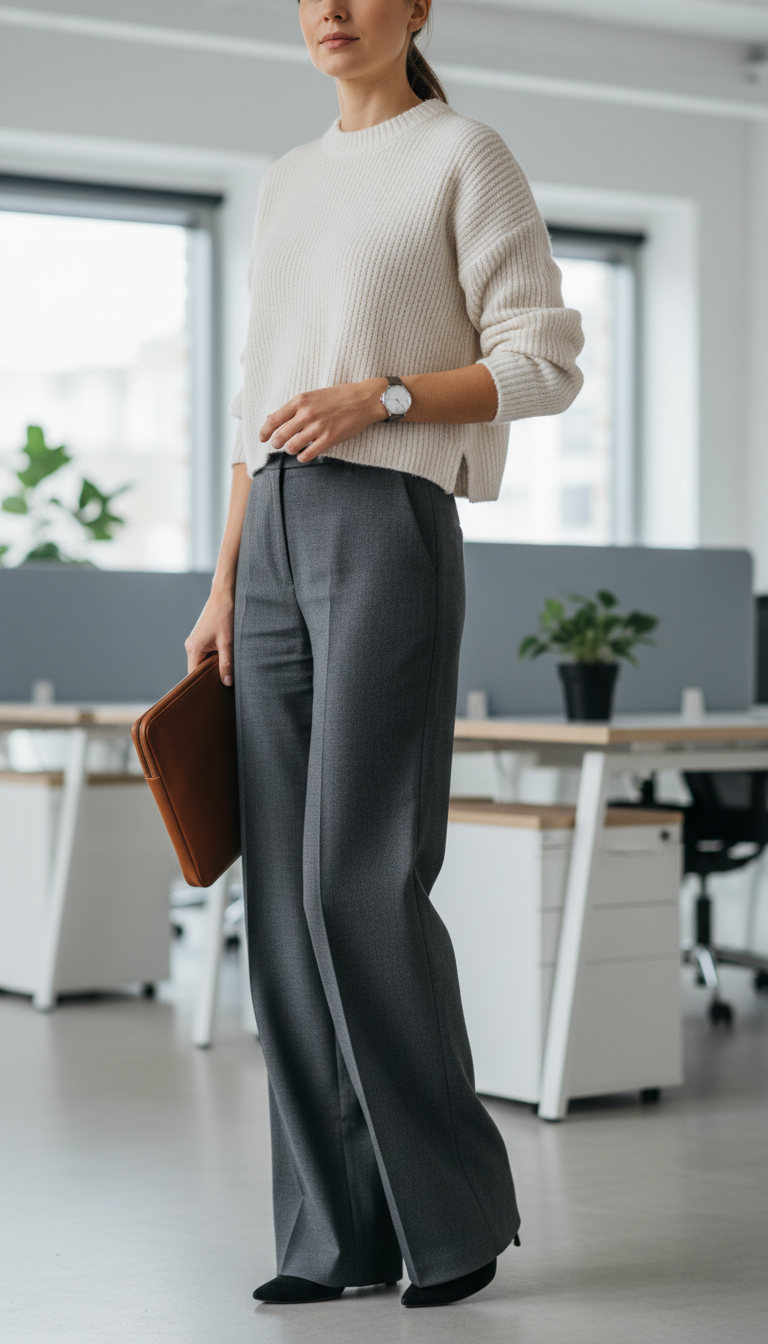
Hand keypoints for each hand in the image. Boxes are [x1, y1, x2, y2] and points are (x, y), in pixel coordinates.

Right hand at [185, 586, 234, 685]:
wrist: (225, 595)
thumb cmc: (225, 615)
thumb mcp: (228, 642)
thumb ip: (227, 663)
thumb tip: (226, 682)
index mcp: (193, 649)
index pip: (193, 675)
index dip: (203, 685)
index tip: (214, 693)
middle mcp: (191, 646)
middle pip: (198, 669)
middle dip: (210, 677)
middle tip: (224, 686)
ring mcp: (196, 642)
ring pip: (204, 662)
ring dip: (215, 667)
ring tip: (227, 673)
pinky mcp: (203, 638)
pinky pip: (207, 654)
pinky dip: (216, 658)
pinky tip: (227, 660)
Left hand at [260, 378, 388, 462]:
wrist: (363, 400)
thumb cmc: (338, 397)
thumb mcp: (312, 396)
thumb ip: (294, 407)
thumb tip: (273, 418)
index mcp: (300, 401)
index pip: (273, 420)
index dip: (264, 432)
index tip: (262, 438)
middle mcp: (306, 414)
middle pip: (280, 436)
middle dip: (276, 444)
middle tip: (279, 445)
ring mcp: (317, 427)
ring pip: (292, 447)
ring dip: (290, 450)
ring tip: (294, 448)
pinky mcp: (329, 439)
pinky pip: (307, 454)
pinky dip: (302, 457)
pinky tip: (304, 455)